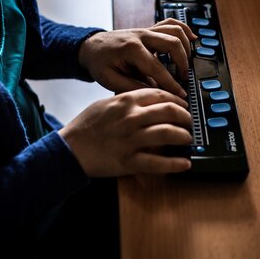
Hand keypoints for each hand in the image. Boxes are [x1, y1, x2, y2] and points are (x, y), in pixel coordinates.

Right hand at [59, 88, 192, 176]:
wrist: (69, 149)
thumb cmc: (85, 126)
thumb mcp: (105, 103)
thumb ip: (126, 100)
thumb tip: (148, 100)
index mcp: (125, 101)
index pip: (160, 95)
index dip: (177, 99)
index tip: (183, 104)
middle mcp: (130, 118)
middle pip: (169, 111)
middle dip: (185, 116)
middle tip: (189, 122)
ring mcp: (130, 140)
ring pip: (168, 133)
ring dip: (184, 136)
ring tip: (188, 139)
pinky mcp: (128, 161)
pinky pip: (157, 163)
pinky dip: (174, 164)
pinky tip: (185, 163)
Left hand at [78, 18, 196, 96]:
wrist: (91, 47)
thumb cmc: (99, 63)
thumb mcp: (109, 80)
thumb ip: (132, 87)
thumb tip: (155, 93)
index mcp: (131, 49)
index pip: (157, 68)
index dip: (171, 83)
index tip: (180, 94)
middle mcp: (141, 35)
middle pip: (172, 43)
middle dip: (182, 63)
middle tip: (184, 79)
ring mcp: (146, 30)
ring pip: (175, 30)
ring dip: (185, 47)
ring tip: (186, 64)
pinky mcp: (149, 29)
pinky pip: (170, 23)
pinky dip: (183, 29)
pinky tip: (192, 39)